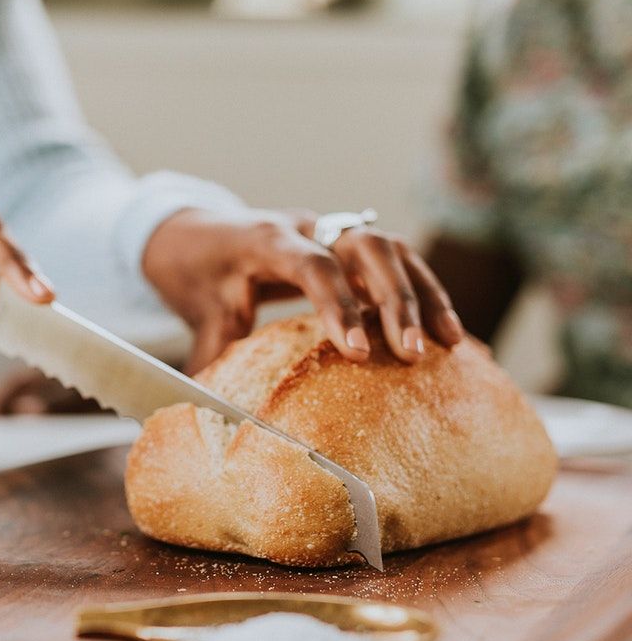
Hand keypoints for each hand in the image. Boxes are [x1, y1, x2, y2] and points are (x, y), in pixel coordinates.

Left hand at [142, 207, 465, 371]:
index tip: (356, 352)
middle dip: (394, 299)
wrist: (193, 230)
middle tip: (410, 353)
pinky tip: (444, 332)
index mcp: (265, 239)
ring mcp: (332, 230)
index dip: (337, 305)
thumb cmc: (197, 271)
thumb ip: (214, 356)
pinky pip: (397, 260)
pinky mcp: (349, 244)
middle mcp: (307, 227)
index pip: (311, 263)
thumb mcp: (199, 310)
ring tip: (448, 342)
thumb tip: (218, 412)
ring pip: (391, 248)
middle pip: (365, 246)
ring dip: (421, 294)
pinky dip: (423, 291)